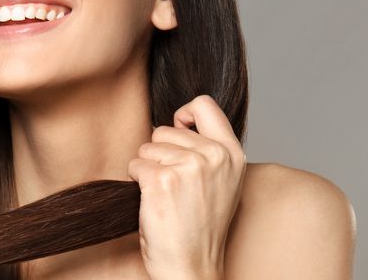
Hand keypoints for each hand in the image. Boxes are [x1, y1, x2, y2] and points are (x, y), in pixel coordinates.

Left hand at [127, 95, 246, 279]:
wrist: (191, 267)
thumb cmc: (200, 227)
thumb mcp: (221, 181)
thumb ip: (208, 149)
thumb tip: (180, 121)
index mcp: (233, 154)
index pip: (204, 104)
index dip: (183, 115)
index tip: (179, 132)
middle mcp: (215, 156)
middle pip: (164, 128)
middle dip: (159, 152)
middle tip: (173, 184)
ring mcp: (189, 166)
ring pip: (147, 147)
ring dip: (147, 169)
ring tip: (166, 196)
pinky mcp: (162, 180)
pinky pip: (135, 164)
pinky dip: (136, 182)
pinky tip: (153, 202)